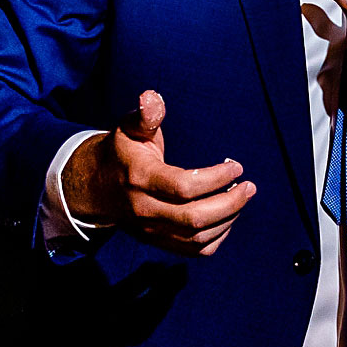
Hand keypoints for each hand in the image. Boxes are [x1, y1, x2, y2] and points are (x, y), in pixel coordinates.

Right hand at [61, 91, 254, 255]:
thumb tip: (152, 96)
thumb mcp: (129, 128)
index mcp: (139, 178)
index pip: (183, 187)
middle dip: (230, 204)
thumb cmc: (123, 152)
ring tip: (242, 197)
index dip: (215, 178)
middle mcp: (144, 209)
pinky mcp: (158, 242)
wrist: (97, 189)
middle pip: (194, 219)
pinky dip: (218, 237)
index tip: (236, 166)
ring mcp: (151, 230)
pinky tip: (227, 216)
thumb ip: (146, 115)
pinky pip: (194, 250)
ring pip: (197, 238)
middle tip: (250, 187)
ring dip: (228, 219)